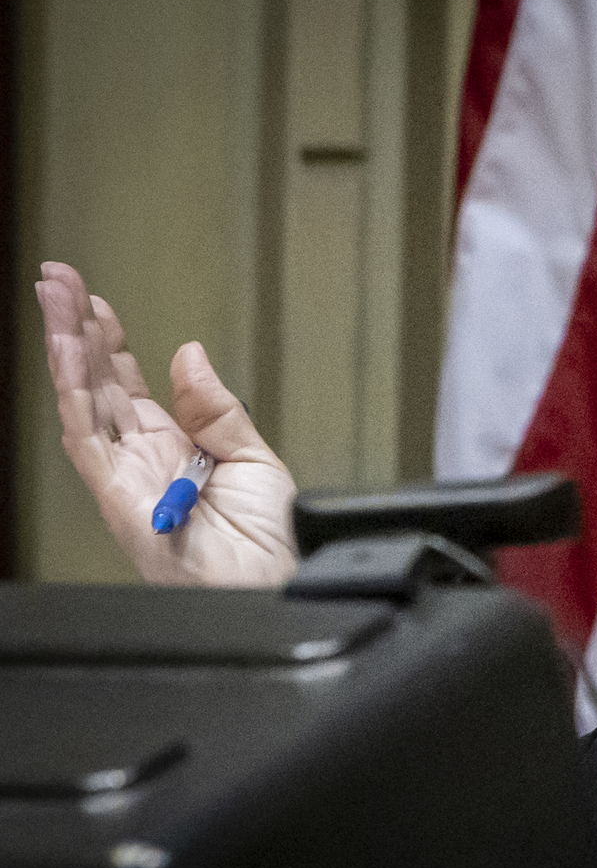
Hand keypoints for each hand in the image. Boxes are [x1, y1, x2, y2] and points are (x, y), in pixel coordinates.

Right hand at [36, 261, 298, 585]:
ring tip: (53, 299)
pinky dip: (73, 392)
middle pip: (95, 383)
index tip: (93, 302)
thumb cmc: (270, 542)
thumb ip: (216, 407)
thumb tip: (190, 354)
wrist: (272, 584)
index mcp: (175, 449)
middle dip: (74, 330)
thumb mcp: (253, 457)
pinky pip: (85, 436)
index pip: (127, 385)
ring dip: (64, 348)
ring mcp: (124, 475)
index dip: (107, 341)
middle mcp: (142, 460)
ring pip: (81, 400)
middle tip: (57, 282)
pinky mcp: (115, 494)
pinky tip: (66, 352)